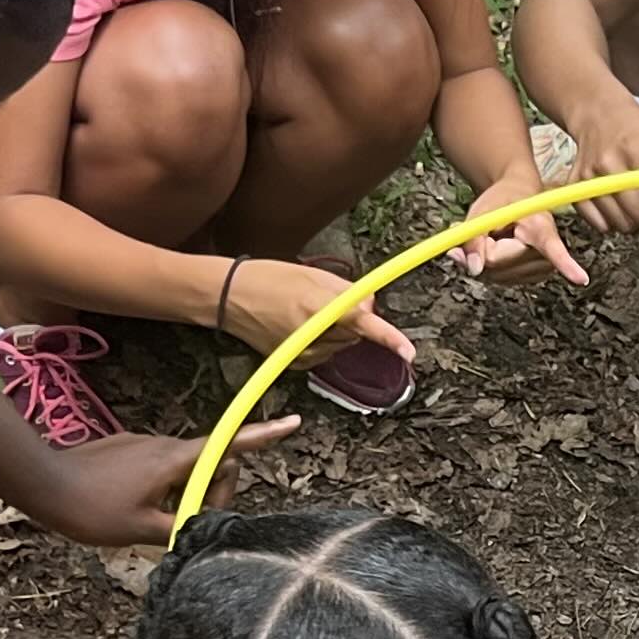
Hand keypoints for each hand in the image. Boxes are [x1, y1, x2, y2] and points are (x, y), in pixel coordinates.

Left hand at [17, 414, 296, 546]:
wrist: (41, 484)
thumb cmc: (91, 510)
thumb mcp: (142, 531)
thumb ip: (183, 525)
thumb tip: (208, 517)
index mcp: (173, 461)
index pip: (228, 445)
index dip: (263, 436)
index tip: (293, 422)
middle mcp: (164, 446)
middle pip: (210, 463)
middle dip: (211, 490)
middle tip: (187, 524)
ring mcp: (144, 445)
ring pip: (183, 470)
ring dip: (183, 493)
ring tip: (152, 521)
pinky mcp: (128, 450)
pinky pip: (160, 469)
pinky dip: (163, 489)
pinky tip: (135, 509)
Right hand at [214, 258, 418, 366]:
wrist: (229, 298)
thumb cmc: (269, 278)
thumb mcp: (313, 275)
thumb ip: (347, 291)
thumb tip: (372, 306)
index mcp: (319, 308)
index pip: (363, 325)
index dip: (389, 338)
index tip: (409, 352)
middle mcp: (313, 335)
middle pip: (355, 334)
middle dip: (353, 319)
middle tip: (327, 299)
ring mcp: (302, 353)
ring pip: (342, 346)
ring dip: (337, 331)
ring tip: (306, 311)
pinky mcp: (294, 364)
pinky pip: (325, 354)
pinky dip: (321, 341)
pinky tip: (299, 327)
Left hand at [454, 169, 591, 290]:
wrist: (518, 196)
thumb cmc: (505, 199)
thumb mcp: (484, 209)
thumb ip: (474, 237)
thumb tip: (474, 269)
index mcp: (542, 227)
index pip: (553, 249)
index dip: (566, 265)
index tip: (581, 278)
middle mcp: (547, 252)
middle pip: (499, 265)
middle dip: (484, 250)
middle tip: (490, 229)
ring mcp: (541, 268)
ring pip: (495, 275)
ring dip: (486, 258)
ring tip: (496, 237)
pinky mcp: (533, 277)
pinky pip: (498, 279)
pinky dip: (490, 266)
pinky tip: (498, 248)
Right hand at [570, 97, 638, 233]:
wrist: (598, 114)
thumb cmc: (638, 130)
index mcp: (636, 153)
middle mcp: (608, 167)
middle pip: (636, 217)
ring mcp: (588, 178)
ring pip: (618, 225)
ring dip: (633, 222)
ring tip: (637, 202)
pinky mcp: (575, 188)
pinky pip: (599, 225)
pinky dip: (612, 222)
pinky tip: (619, 205)